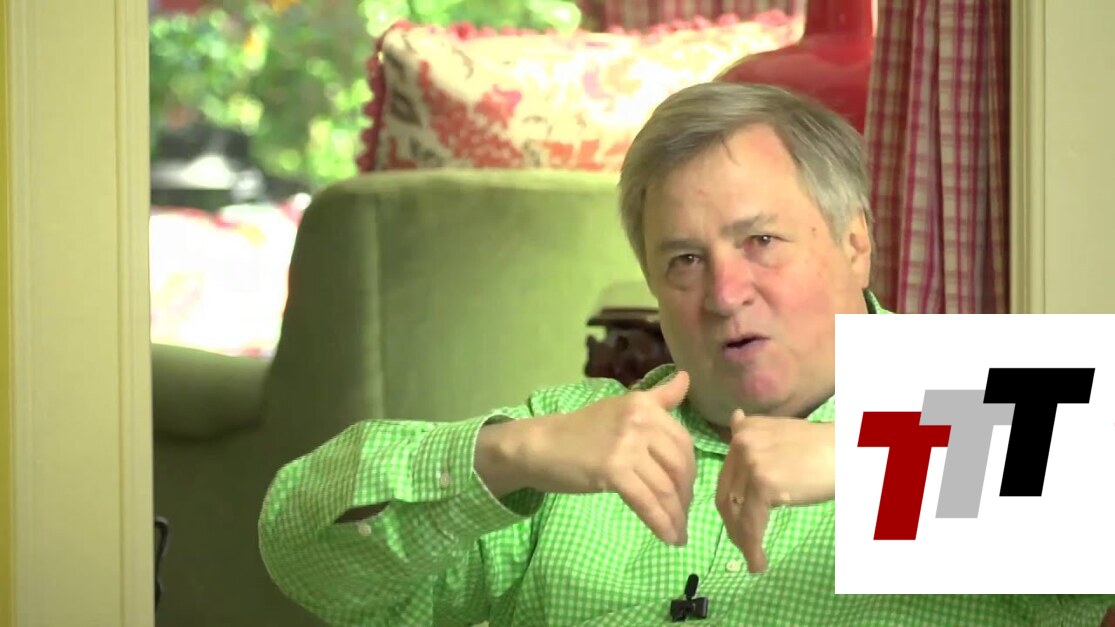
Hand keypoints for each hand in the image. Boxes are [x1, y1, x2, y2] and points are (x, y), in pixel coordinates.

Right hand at [493, 372, 696, 545]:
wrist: (540, 446)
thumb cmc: (580, 431)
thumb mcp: (622, 408)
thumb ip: (658, 397)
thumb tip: (686, 378)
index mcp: (644, 405)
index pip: (683, 441)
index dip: (690, 470)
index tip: (686, 490)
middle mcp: (640, 421)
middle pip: (679, 465)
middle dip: (685, 495)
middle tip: (682, 514)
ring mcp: (626, 446)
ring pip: (665, 487)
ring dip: (676, 515)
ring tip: (679, 533)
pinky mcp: (613, 470)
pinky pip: (646, 502)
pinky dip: (661, 523)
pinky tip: (668, 538)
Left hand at [714, 410, 834, 572]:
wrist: (850, 453)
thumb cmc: (825, 449)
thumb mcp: (783, 432)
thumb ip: (757, 434)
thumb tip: (735, 418)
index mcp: (745, 430)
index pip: (727, 476)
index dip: (731, 504)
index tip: (738, 524)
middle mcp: (741, 442)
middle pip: (726, 493)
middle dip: (734, 525)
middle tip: (744, 546)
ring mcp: (751, 462)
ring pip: (736, 511)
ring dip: (742, 540)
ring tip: (753, 559)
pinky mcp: (763, 483)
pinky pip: (751, 523)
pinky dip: (752, 546)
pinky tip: (758, 563)